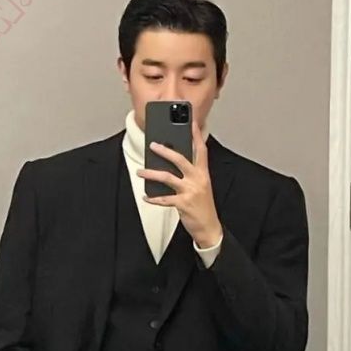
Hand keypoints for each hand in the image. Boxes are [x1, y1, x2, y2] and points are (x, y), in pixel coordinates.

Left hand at [136, 117, 222, 247]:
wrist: (209, 227)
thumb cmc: (203, 205)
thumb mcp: (201, 186)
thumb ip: (190, 174)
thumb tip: (171, 164)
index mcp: (203, 173)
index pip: (201, 150)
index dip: (196, 136)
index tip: (191, 123)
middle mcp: (198, 179)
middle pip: (180, 160)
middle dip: (165, 151)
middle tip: (152, 145)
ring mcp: (190, 191)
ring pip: (168, 178)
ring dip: (151, 174)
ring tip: (140, 171)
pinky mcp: (183, 204)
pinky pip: (164, 199)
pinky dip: (153, 198)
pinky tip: (145, 197)